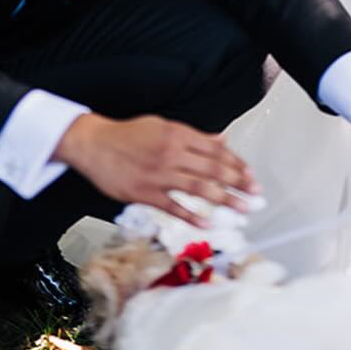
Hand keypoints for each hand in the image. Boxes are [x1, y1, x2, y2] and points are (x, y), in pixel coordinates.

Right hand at [56, 113, 258, 225]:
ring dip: (224, 200)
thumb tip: (221, 141)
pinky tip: (208, 224)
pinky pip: (173, 207)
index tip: (251, 176)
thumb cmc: (129, 134)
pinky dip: (192, 216)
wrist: (94, 144)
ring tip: (243, 210)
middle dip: (238, 183)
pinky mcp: (145, 193)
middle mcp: (172, 153)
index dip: (236, 163)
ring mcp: (159, 175)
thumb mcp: (162, 126)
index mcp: (178, 135)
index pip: (216, 150)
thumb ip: (193, 136)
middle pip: (213, 169)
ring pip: (199, 189)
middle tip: (256, 195)